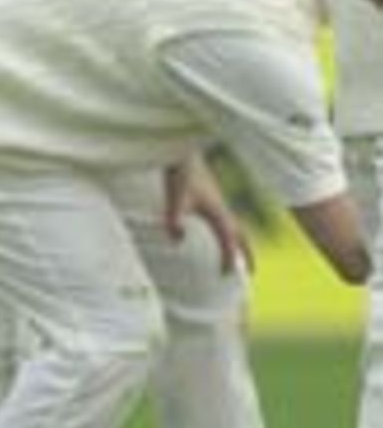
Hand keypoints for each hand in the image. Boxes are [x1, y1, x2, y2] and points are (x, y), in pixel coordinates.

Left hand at [163, 159, 252, 275]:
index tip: (226, 274)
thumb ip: (174, 220)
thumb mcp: (175, 199)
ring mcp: (219, 202)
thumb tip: (177, 240)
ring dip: (241, 243)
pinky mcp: (213, 197)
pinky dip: (230, 232)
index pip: (229, 240)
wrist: (183, 152)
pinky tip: (219, 235)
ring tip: (239, 258)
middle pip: (242, 236)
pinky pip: (227, 220)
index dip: (229, 258)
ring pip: (237, 227)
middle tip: (252, 274)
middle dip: (248, 255)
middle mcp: (222, 208)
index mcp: (218, 212)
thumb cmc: (180, 175)